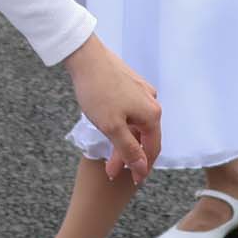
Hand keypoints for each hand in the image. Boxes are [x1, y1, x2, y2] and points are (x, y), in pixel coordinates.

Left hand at [61, 37, 160, 181]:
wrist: (85, 56)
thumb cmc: (98, 91)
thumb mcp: (112, 127)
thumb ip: (128, 150)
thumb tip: (142, 168)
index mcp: (152, 114)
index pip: (152, 148)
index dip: (142, 167)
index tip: (133, 181)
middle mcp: (152, 102)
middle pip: (143, 137)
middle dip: (127, 156)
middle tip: (111, 171)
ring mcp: (141, 92)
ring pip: (135, 124)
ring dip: (122, 141)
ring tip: (107, 153)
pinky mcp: (129, 84)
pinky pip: (129, 111)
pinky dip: (121, 125)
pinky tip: (109, 129)